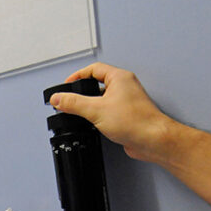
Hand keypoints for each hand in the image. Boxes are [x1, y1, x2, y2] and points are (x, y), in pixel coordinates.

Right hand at [49, 62, 172, 161]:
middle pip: (97, 83)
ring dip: (91, 105)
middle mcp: (124, 86)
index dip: (77, 76)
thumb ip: (73, 103)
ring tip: (83, 113)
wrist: (152, 140)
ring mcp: (126, 101)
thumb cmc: (136, 121)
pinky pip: (108, 110)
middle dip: (83, 92)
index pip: (93, 69)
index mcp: (119, 77)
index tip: (66, 85)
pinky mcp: (127, 115)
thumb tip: (58, 98)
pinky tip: (96, 124)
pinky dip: (99, 116)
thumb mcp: (96, 110)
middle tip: (71, 99)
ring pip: (103, 98)